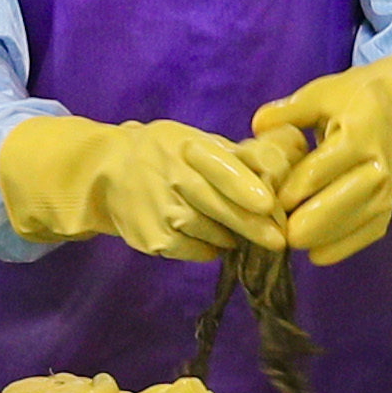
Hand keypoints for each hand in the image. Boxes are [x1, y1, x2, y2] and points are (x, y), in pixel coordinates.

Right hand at [0, 114, 283, 260]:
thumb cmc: (165, 153)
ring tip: (245, 235)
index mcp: (188, 148)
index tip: (267, 204)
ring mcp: (160, 212)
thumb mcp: (195, 141)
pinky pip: (196, 251)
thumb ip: (236, 156)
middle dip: (253, 227)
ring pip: (212, 234)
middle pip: (220, 208)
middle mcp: (172, 178)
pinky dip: (211, 248)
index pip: (220, 168)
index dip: (243, 187)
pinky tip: (213, 239)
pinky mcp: (153, 240)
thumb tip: (284, 165)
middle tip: (280, 240)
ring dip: (234, 238)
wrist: (106, 172)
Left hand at [249, 57, 391, 264]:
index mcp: (359, 134)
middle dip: (305, 222)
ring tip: (287, 241)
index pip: (320, 170)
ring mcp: (387, 191)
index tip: (267, 202)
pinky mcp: (389, 208)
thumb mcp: (322, 94)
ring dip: (319, 238)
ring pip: (353, 224)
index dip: (291, 191)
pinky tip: (315, 253)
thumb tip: (258, 127)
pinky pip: (366, 235)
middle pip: (340, 203)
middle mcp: (378, 166)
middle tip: (274, 230)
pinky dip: (341, 248)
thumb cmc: (353, 100)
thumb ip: (289, 111)